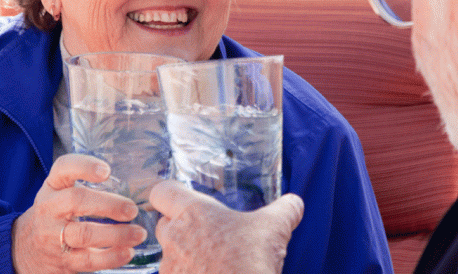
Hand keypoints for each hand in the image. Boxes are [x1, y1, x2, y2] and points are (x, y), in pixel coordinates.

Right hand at [11, 154, 146, 273]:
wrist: (25, 250)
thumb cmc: (54, 214)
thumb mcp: (59, 193)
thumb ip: (85, 184)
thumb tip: (134, 182)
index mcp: (52, 187)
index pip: (63, 168)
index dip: (84, 166)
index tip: (106, 171)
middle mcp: (49, 208)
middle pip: (76, 200)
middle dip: (108, 204)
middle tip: (132, 210)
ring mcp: (53, 236)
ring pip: (84, 234)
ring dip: (116, 234)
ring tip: (138, 233)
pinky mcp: (62, 260)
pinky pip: (88, 260)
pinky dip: (111, 257)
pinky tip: (128, 252)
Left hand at [149, 180, 303, 273]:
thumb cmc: (251, 261)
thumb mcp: (275, 228)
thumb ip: (285, 209)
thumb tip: (295, 203)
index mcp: (194, 212)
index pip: (162, 191)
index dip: (169, 193)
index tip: (181, 199)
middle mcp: (174, 237)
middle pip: (163, 223)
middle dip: (179, 227)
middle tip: (204, 234)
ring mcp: (170, 266)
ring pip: (169, 254)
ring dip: (184, 256)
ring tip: (211, 262)